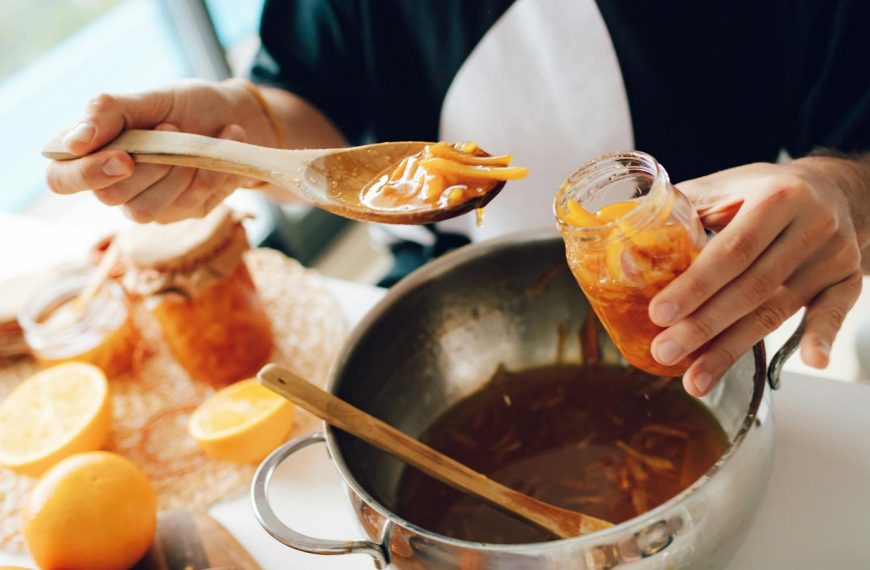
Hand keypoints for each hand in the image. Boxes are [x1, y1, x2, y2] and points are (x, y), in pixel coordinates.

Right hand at [45, 79, 276, 222]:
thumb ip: (108, 112)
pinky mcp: (184, 212)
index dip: (85, 175)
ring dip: (179, 172)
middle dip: (147, 165)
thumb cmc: (184, 106)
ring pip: (147, 211)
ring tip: (198, 140)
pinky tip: (225, 144)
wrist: (235, 115)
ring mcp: (150, 204)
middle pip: (110, 197)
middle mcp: (115, 184)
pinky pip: (192, 204)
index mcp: (93, 152)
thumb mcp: (148, 98)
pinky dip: (213, 172)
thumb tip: (74, 142)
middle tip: (172, 128)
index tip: (124, 158)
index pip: (61, 179)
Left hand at [648, 158, 867, 395]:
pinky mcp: (847, 279)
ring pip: (778, 310)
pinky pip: (835, 313)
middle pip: (752, 288)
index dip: (694, 286)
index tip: (658, 315)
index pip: (731, 251)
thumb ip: (677, 215)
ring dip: (733, 349)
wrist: (828, 188)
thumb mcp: (721, 187)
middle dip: (703, 326)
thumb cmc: (759, 191)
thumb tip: (623, 258)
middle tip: (665, 352)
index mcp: (777, 197)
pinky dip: (820, 337)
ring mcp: (833, 255)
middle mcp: (812, 225)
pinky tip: (811, 362)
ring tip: (696, 379)